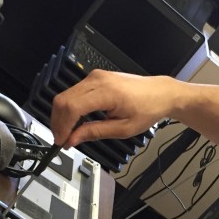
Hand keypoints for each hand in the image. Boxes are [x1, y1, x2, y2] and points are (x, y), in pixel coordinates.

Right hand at [51, 69, 174, 147]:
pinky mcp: (95, 78)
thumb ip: (95, 132)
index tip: (61, 142)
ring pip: (65, 95)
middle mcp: (97, 80)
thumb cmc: (147, 109)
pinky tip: (75, 122)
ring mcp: (95, 76)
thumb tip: (73, 139)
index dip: (63, 126)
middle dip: (58, 122)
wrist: (160, 93)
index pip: (72, 107)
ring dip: (62, 116)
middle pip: (63, 100)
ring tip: (69, 133)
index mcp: (107, 92)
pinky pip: (74, 92)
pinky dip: (70, 108)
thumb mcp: (123, 129)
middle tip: (62, 140)